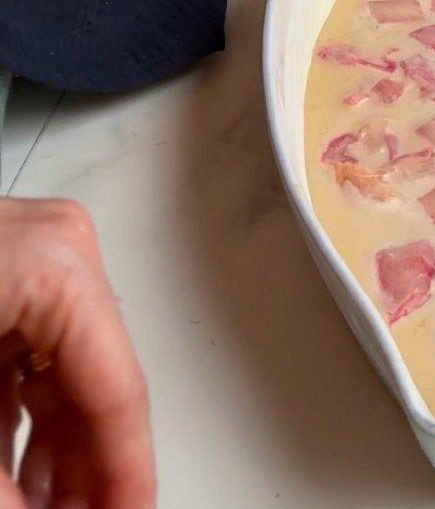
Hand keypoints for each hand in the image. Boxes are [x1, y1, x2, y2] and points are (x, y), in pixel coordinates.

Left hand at [0, 198, 154, 508]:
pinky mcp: (8, 263)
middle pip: (94, 384)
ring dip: (53, 453)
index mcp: (60, 265)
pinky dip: (21, 414)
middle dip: (85, 473)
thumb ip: (0, 477)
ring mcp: (35, 250)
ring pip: (63, 372)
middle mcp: (62, 248)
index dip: (126, 478)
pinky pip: (32, 350)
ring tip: (49, 508)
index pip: (119, 393)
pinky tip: (16, 470)